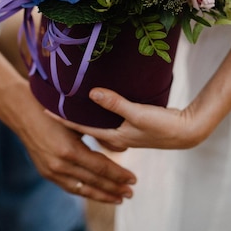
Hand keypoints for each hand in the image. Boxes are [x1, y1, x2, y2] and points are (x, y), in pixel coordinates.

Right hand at [15, 91, 136, 203]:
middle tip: (131, 193)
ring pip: (82, 188)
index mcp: (70, 150)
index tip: (133, 179)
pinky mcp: (46, 172)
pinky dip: (84, 190)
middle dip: (114, 189)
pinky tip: (95, 192)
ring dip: (101, 195)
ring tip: (117, 198)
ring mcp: (52, 170)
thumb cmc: (54, 109)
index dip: (118, 174)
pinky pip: (69, 186)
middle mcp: (61, 165)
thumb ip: (98, 132)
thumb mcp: (78, 119)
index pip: (101, 168)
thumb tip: (122, 147)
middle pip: (94, 182)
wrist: (23, 112)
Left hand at [44, 88, 203, 151]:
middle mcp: (116, 138)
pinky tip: (102, 105)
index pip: (82, 128)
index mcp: (114, 137)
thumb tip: (91, 93)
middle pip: (87, 129)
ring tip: (73, 103)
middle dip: (70, 120)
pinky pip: (111, 122)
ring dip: (86, 116)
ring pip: (99, 126)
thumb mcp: (137, 113)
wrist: (187, 131)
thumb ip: (115, 103)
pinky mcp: (135, 127)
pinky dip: (102, 114)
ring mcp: (126, 134)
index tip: (44, 111)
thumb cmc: (163, 125)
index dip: (62, 119)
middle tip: (54, 107)